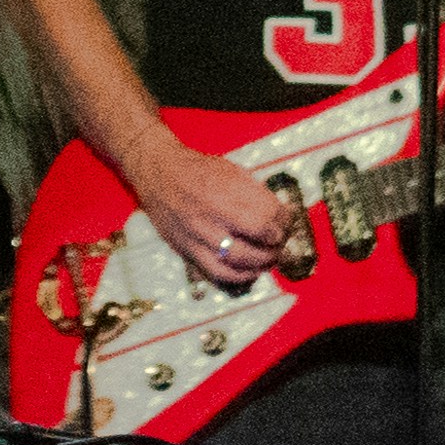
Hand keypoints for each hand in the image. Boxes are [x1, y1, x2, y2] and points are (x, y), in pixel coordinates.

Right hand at [126, 130, 305, 290]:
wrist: (158, 172)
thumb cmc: (198, 168)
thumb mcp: (230, 170)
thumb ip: (254, 192)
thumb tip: (280, 214)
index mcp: (226, 188)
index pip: (267, 213)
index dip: (284, 220)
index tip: (287, 219)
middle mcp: (211, 212)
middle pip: (257, 236)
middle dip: (277, 241)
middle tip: (280, 240)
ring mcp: (197, 233)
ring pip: (239, 259)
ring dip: (262, 262)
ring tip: (270, 257)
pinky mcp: (187, 249)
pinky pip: (217, 271)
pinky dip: (239, 276)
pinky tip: (251, 271)